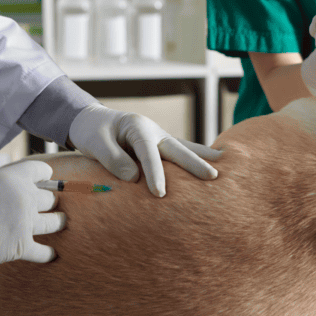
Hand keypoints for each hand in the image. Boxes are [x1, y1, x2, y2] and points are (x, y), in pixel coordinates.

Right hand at [0, 161, 65, 270]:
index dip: (44, 174)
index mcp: (13, 178)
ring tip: (62, 221)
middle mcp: (25, 198)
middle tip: (49, 203)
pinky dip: (48, 254)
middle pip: (49, 198)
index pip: (40, 170)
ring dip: (59, 222)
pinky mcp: (21, 247)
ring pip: (54, 222)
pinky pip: (42, 252)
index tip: (47, 178)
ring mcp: (26, 223)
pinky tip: (53, 255)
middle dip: (50, 201)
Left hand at [68, 103, 222, 196]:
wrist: (91, 122)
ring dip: (203, 158)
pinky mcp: (160, 147)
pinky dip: (196, 157)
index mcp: (137, 127)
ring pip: (184, 149)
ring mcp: (160, 138)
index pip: (149, 152)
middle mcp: (154, 131)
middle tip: (212, 177)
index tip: (160, 193)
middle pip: (177, 148)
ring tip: (225, 167)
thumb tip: (134, 178)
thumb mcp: (95, 143)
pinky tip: (213, 164)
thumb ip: (113, 159)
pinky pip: (181, 153)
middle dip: (195, 163)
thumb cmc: (92, 132)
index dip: (155, 173)